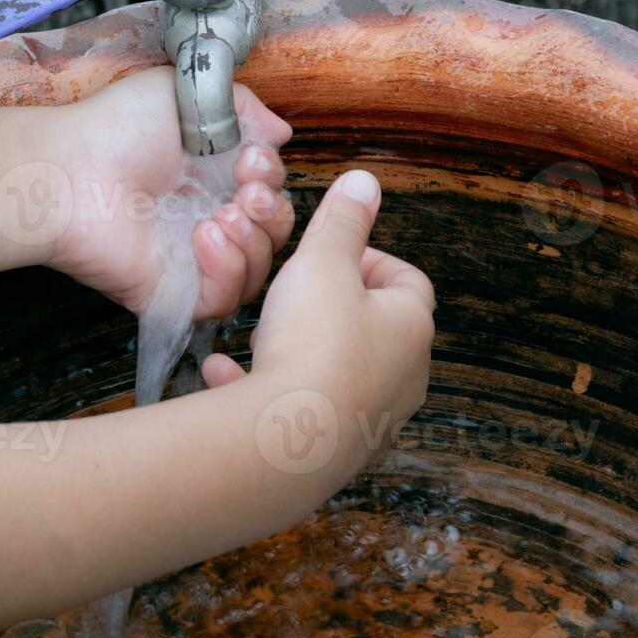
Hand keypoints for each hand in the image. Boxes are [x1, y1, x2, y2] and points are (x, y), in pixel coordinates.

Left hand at [45, 67, 294, 316]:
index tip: (250, 160)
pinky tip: (203, 237)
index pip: (269, 194)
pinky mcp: (173, 293)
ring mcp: (190, 261)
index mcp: (211, 179)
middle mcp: (206, 220)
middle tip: (245, 191)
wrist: (70, 169)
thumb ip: (243, 108)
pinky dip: (227, 271)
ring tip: (219, 215)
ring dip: (253, 241)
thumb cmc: (115, 128)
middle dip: (273, 212)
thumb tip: (280, 134)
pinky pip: (224, 301)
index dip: (272, 180)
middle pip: (272, 236)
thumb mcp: (187, 93)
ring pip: (257, 273)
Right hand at [200, 170, 435, 456]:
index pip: (407, 282)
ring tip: (258, 341)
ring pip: (335, 374)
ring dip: (296, 353)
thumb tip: (366, 181)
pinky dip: (268, 393)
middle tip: (290, 300)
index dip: (367, 260)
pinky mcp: (336, 456)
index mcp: (412, 327)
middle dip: (327, 311)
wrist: (288, 441)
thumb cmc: (314, 341)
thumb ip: (341, 221)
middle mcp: (405, 378)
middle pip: (372, 330)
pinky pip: (302, 413)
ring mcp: (372, 422)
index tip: (327, 257)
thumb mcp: (321, 263)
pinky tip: (225, 378)